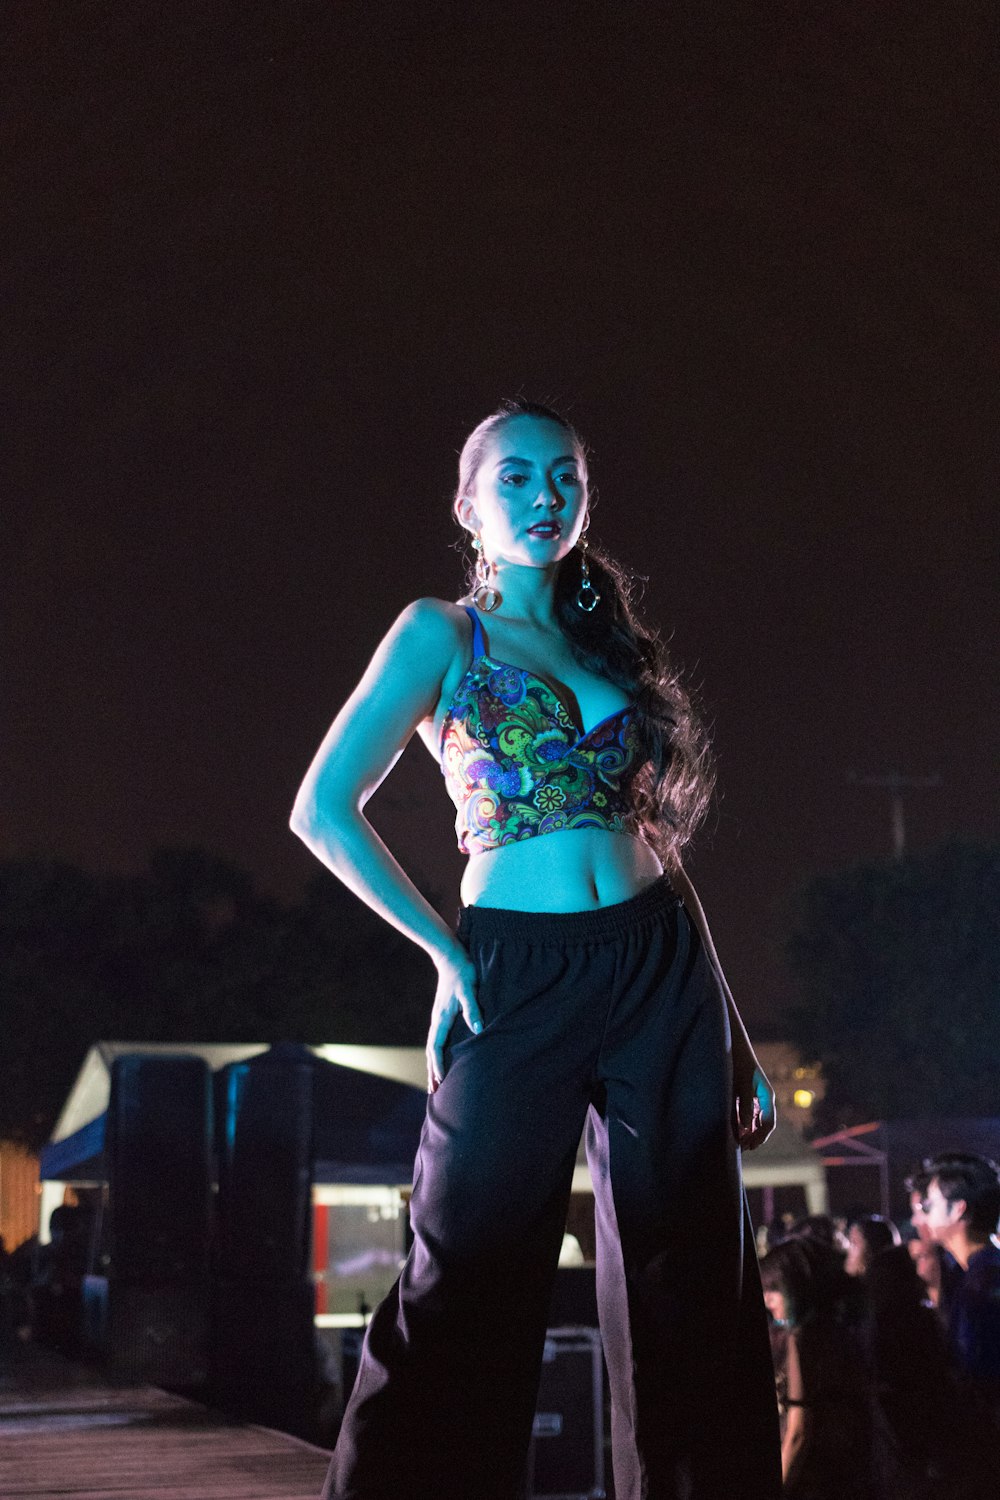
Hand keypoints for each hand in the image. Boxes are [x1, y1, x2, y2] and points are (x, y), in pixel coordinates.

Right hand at [425, 943, 482, 1093]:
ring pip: (433, 1046)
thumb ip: (473, 1008)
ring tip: (435, 1080)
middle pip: (431, 1052)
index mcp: (441, 1018)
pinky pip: (438, 1039)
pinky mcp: (443, 1013)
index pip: (436, 1048)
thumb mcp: (469, 989)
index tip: (441, 1082)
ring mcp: (439, 1017)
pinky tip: (444, 1056)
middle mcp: (437, 1020)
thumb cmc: (462, 972)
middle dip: (432, 1071)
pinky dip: (437, 1052)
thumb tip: (478, 1029)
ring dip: (433, 1064)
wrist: (450, 956)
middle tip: (432, 1092)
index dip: (438, 1066)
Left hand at [733, 1059, 775, 1150]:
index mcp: (768, 1096)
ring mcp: (757, 1098)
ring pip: (757, 1121)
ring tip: (740, 1143)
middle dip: (755, 1137)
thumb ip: (746, 1105)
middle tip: (743, 1148)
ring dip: (750, 1132)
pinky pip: (750, 1115)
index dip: (761, 1136)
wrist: (735, 1048)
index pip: (769, 1123)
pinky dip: (745, 1124)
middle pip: (764, 1124)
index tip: (750, 1145)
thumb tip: (747, 1127)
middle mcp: (765, 1099)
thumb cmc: (739, 1064)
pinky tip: (737, 1130)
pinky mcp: (748, 1096)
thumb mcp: (742, 1084)